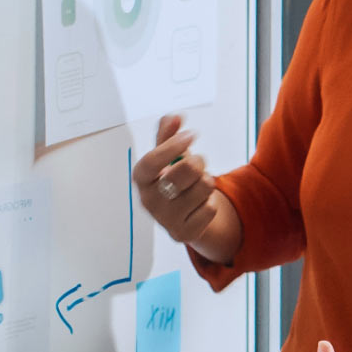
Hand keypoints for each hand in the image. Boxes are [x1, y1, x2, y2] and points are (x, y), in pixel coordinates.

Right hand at [133, 115, 219, 246]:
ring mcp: (165, 220)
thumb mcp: (167, 156)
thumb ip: (168, 134)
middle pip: (187, 170)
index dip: (173, 145)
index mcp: (141, 178)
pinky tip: (199, 205)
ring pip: (204, 186)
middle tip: (197, 164)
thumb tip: (175, 117)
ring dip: (207, 182)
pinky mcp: (183, 234)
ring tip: (197, 186)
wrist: (181, 217)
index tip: (191, 134)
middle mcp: (148, 200)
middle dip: (200, 161)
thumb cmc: (172, 181)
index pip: (152, 160)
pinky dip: (210, 203)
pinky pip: (210, 208)